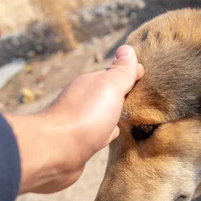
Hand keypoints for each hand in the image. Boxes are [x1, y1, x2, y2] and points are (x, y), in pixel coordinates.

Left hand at [4, 45, 143, 193]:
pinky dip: (106, 131)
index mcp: (90, 83)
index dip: (129, 73)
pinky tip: (111, 134)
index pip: (114, 73)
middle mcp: (83, 99)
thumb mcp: (110, 86)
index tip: (143, 74)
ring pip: (103, 113)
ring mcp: (80, 121)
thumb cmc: (86, 116)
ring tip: (130, 114)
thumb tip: (127, 49)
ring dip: (114, 113)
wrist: (57, 151)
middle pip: (107, 93)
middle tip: (141, 95)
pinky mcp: (79, 142)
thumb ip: (121, 71)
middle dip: (122, 93)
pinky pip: (98, 132)